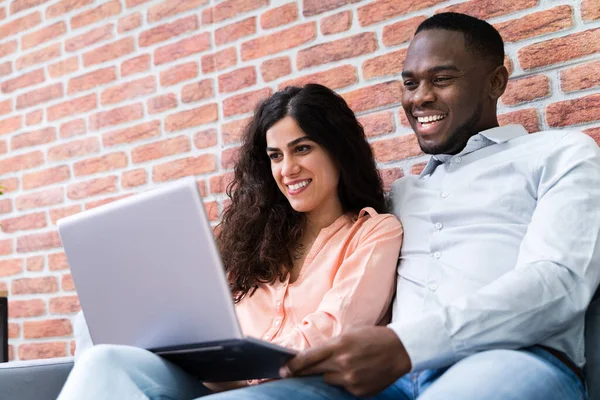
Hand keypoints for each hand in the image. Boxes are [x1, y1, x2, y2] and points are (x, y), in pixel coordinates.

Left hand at [279, 326, 410, 396]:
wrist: (399, 350)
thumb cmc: (373, 337)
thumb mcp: (350, 333)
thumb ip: (331, 345)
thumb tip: (312, 356)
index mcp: (339, 345)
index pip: (308, 358)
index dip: (293, 365)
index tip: (282, 369)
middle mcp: (343, 363)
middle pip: (313, 371)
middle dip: (300, 372)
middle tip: (287, 374)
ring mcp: (351, 379)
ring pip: (328, 380)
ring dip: (330, 374)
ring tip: (344, 365)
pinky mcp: (358, 391)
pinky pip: (343, 388)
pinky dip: (345, 381)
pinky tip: (357, 372)